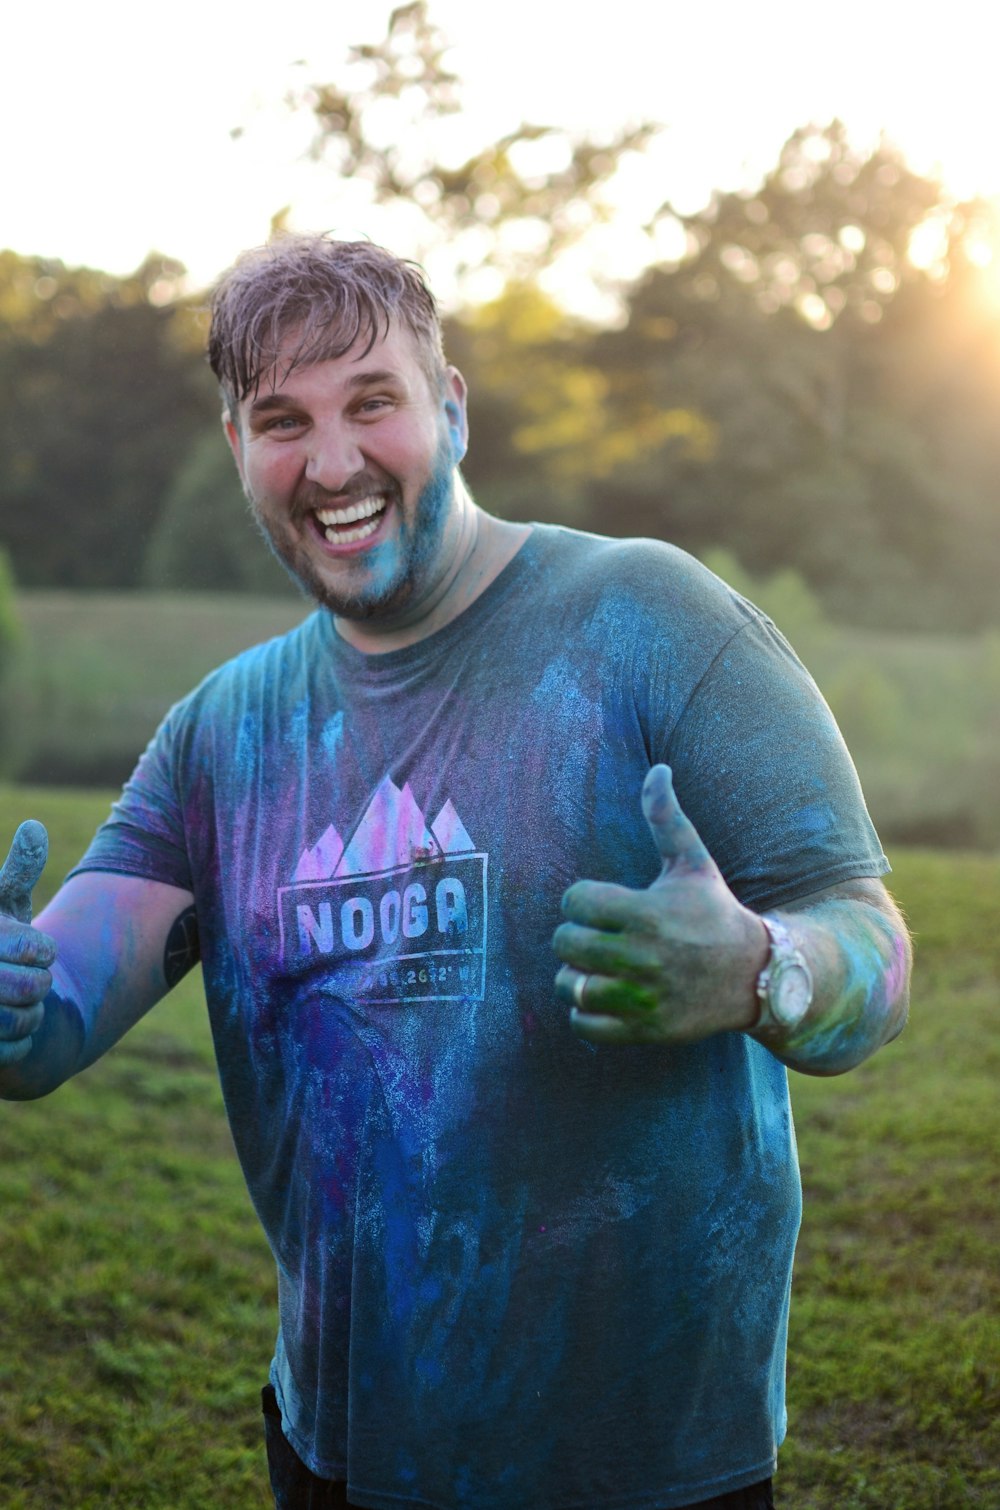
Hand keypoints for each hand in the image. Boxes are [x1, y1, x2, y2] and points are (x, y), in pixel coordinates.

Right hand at [0, 821, 55, 1065]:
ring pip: (21, 1022)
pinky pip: (10, 1053)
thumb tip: (35, 828)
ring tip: (14, 1005)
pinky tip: (3, 1032)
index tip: (32, 949)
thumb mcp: (2, 906)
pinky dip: (17, 1045)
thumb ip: (18, 871)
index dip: (43, 951)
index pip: (37, 949)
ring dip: (30, 1017)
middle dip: (38, 985)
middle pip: (32, 988)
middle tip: (24, 980)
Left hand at [553, 765, 768, 1044]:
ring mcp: (643, 997)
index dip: (581, 899)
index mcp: (649, 912)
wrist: (757, 975)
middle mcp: (644, 956)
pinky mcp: (645, 1029)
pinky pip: (585, 1025)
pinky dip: (584, 1012)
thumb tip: (658, 769)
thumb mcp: (694, 863)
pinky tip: (601, 996)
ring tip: (592, 966)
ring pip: (571, 986)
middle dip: (574, 936)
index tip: (598, 904)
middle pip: (566, 943)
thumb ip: (666, 817)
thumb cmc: (715, 912)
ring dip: (575, 975)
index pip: (576, 901)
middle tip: (592, 935)